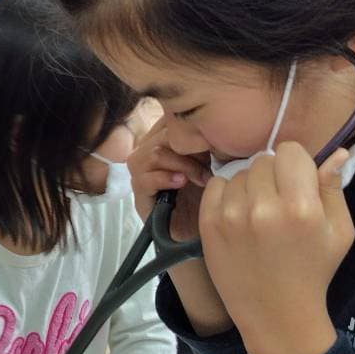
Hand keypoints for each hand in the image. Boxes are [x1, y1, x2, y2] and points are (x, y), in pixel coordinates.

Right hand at [126, 114, 210, 232]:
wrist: (203, 233)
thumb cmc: (209, 197)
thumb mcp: (211, 162)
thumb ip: (205, 142)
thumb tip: (215, 122)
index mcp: (162, 141)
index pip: (168, 119)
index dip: (189, 127)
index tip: (213, 141)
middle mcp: (146, 154)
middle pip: (161, 134)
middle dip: (189, 147)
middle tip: (210, 163)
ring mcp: (140, 176)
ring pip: (154, 154)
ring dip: (182, 165)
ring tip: (201, 178)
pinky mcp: (139, 197)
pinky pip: (145, 178)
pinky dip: (167, 178)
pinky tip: (182, 183)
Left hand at [199, 142, 352, 353]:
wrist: (276, 313)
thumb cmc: (313, 271)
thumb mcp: (339, 231)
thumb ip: (333, 188)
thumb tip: (336, 152)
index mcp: (301, 207)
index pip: (290, 151)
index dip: (296, 163)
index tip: (297, 181)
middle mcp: (264, 207)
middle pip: (263, 160)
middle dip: (274, 175)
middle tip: (279, 201)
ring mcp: (232, 216)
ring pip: (239, 173)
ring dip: (250, 185)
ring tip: (259, 212)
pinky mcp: (209, 225)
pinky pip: (215, 185)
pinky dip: (227, 193)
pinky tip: (239, 214)